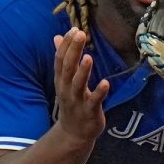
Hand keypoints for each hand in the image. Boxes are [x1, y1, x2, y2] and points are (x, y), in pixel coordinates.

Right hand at [53, 28, 109, 142]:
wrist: (73, 134)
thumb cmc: (72, 101)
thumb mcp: (64, 80)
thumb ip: (63, 58)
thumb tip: (57, 37)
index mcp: (61, 80)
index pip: (60, 59)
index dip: (66, 44)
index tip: (74, 29)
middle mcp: (66, 89)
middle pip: (68, 68)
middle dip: (73, 51)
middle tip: (80, 34)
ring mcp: (77, 101)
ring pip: (78, 85)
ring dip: (83, 71)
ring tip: (88, 57)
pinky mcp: (90, 112)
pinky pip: (94, 102)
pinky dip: (99, 92)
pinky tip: (106, 82)